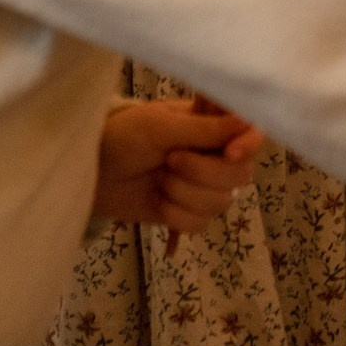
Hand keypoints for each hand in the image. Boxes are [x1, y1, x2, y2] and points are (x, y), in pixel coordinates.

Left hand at [94, 98, 265, 232]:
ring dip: (184, 193)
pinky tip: (158, 201)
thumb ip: (204, 129)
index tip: (230, 153)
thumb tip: (246, 122)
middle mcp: (217, 155)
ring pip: (221, 203)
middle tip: (170, 160)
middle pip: (241, 175)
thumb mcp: (160, 126)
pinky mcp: (189, 212)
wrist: (92, 170)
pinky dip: (176, 216)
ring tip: (159, 180)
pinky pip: (202, 224)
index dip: (250, 145)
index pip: (254, 133)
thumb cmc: (124, 136)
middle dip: (202, 173)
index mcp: (215, 125)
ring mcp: (205, 186)